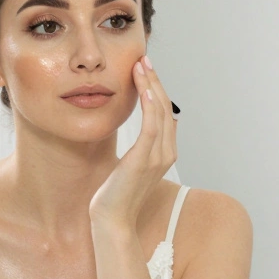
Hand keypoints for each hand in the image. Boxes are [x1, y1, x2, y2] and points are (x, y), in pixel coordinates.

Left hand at [89, 56, 176, 228]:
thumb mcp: (131, 166)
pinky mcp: (144, 159)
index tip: (145, 70)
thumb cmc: (116, 194)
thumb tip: (140, 130)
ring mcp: (158, 156)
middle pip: (166, 107)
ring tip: (141, 66)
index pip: (165, 113)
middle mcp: (167, 152)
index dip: (157, 89)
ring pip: (160, 112)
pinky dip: (150, 105)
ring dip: (151, 86)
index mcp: (166, 152)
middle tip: (144, 59)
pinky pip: (151, 126)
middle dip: (155, 81)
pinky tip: (144, 90)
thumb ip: (139, 148)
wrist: (112, 220)